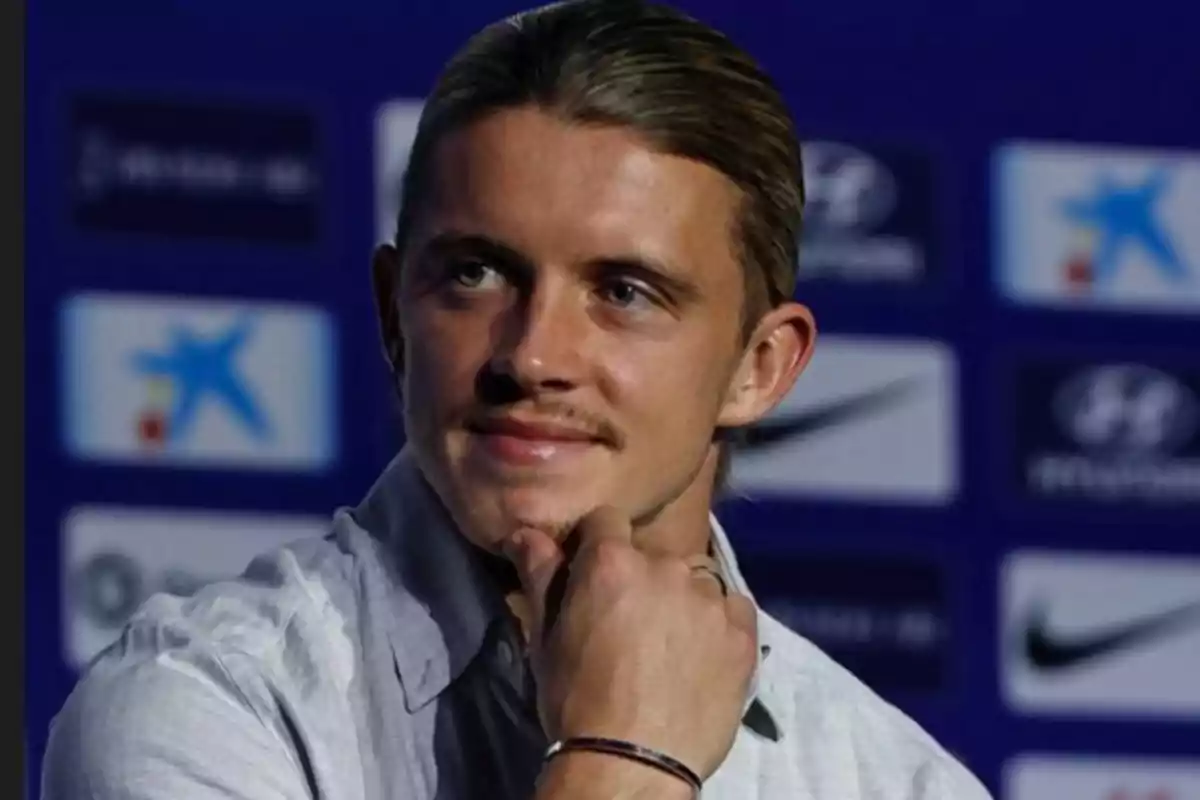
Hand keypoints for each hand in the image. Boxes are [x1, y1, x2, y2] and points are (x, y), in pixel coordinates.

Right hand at [504, 506, 757, 782]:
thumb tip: (526, 532)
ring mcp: (709, 599)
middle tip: (631, 621)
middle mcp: (666, 566)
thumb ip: (541, 576)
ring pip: (696, 578)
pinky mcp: (742, 633)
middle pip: (654, 553)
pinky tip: (702, 653)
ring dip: (683, 598)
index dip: (598, 544)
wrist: (631, 764)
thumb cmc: (575, 701)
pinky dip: (718, 621)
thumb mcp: (546, 638)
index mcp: (612, 561)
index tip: (596, 575)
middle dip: (643, 576)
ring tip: (670, 643)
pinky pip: (733, 607)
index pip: (606, 520)